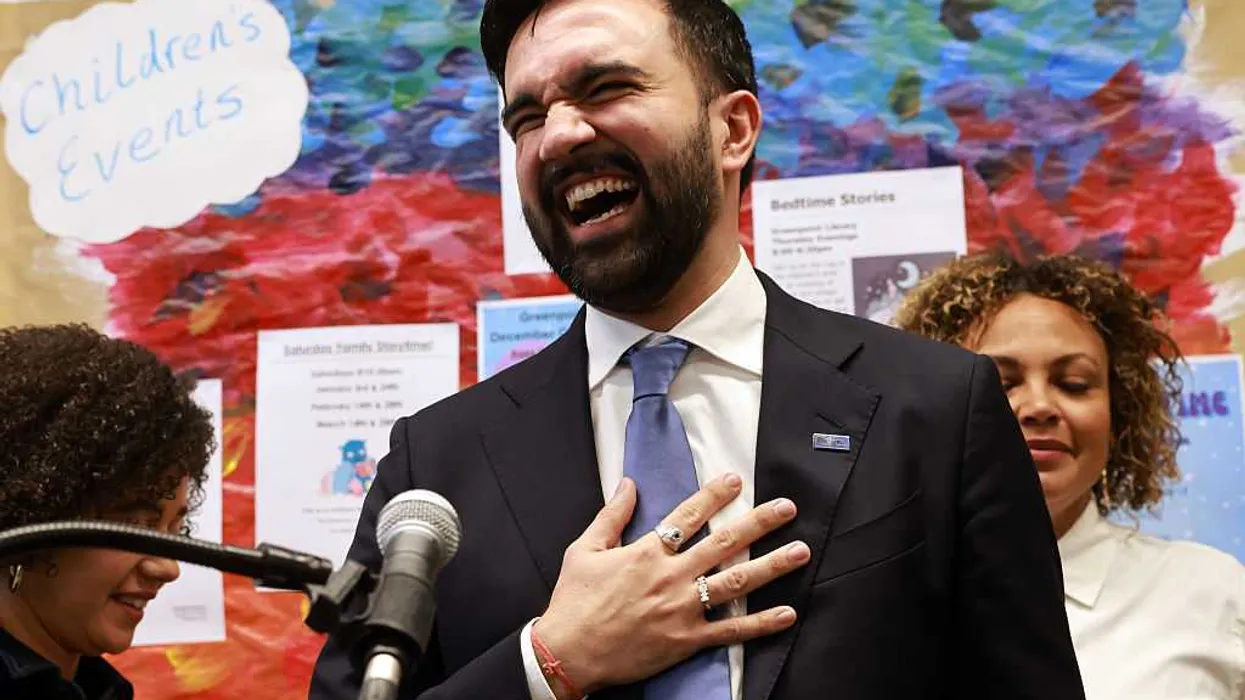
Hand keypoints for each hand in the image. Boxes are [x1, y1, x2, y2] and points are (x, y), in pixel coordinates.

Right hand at [532, 474, 808, 695]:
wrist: (569, 653)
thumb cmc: (574, 601)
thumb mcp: (584, 549)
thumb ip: (611, 515)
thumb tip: (629, 483)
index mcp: (647, 552)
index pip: (688, 516)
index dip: (714, 495)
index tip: (737, 480)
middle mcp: (670, 576)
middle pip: (724, 544)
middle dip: (759, 523)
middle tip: (787, 508)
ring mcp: (682, 609)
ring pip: (735, 582)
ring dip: (771, 566)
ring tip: (800, 551)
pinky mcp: (686, 640)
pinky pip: (731, 631)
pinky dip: (761, 624)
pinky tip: (787, 613)